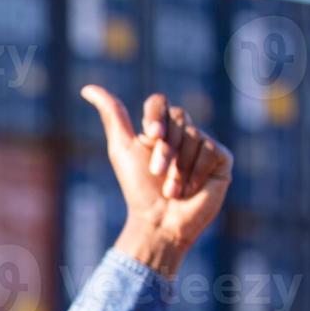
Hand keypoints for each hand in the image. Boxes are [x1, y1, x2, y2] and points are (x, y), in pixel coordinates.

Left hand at [81, 85, 233, 276]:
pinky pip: (211, 150)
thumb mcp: (122, 149)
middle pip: (178, 118)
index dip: (156, 117)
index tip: (151, 136)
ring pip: (194, 136)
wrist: (160, 221)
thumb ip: (112, 116)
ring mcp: (204, 144)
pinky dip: (196, 173)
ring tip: (172, 190)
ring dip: (179, 168)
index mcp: (159, 128)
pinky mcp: (222, 158)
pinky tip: (191, 190)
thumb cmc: (139, 188)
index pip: (159, 102)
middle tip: (157, 174)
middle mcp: (183, 132)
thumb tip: (87, 89)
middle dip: (165, 149)